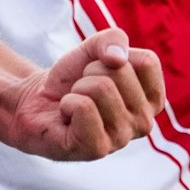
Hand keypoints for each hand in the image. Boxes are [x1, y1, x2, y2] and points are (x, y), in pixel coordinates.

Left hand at [6, 29, 163, 161]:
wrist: (37, 101)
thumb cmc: (72, 78)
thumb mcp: (93, 48)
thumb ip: (112, 40)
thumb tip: (117, 59)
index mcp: (152, 100)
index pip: (147, 62)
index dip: (113, 56)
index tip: (101, 70)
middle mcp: (144, 123)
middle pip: (119, 71)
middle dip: (90, 72)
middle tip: (82, 89)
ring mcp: (122, 139)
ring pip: (101, 88)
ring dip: (77, 88)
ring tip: (75, 102)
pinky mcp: (98, 149)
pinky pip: (84, 107)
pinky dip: (67, 103)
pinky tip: (67, 117)